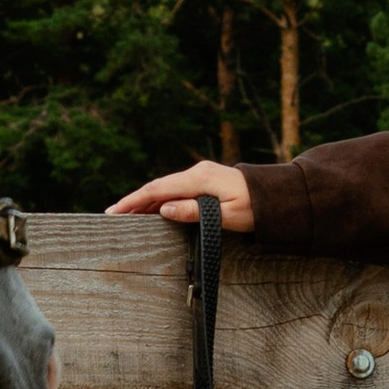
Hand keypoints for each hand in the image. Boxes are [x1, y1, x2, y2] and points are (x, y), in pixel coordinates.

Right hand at [111, 159, 256, 232]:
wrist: (276, 195)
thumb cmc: (255, 208)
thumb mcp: (226, 215)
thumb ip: (194, 212)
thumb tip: (164, 209)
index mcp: (199, 179)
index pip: (158, 190)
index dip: (134, 201)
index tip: (115, 211)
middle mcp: (197, 172)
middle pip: (157, 187)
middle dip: (134, 200)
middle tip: (112, 214)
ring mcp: (200, 174)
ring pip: (166, 188)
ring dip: (147, 201)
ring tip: (127, 214)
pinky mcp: (205, 180)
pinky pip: (177, 189)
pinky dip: (162, 199)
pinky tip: (153, 210)